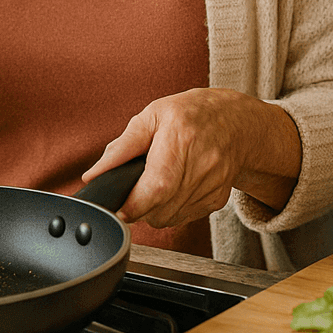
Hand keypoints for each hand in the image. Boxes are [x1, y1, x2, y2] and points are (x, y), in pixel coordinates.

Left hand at [82, 88, 300, 228]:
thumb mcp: (153, 115)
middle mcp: (201, 163)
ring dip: (155, 209)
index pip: (156, 187)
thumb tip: (94, 174)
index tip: (120, 207)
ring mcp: (213, 184)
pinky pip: (184, 218)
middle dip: (140, 207)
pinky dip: (172, 209)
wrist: (237, 122)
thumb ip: (122, 147)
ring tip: (158, 183)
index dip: (133, 205)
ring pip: (170, 218)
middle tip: (138, 188)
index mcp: (180, 137)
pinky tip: (175, 187)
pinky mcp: (218, 199)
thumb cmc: (192, 114)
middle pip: (160, 209)